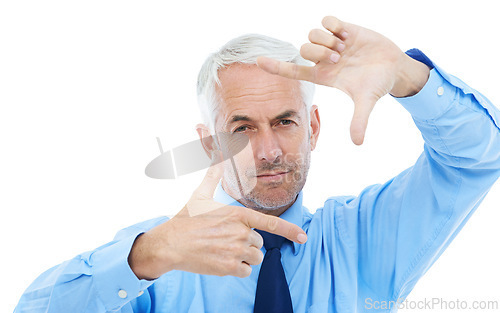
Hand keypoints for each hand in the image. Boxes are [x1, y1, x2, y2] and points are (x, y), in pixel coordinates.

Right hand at [129, 153, 307, 279]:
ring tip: (223, 250)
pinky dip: (237, 268)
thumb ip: (213, 175)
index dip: (290, 230)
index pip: (270, 223)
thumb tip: (217, 153)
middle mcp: (240, 233)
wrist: (169, 244)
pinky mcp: (228, 268)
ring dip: (244, 257)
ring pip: (254, 258)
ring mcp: (235, 251)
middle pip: (259, 243)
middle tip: (226, 240)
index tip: (303, 237)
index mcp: (238, 215)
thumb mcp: (200, 194)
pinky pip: (245, 271)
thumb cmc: (185, 219)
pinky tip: (221, 261)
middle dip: (247, 243)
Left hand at [257, 16, 428, 144]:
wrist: (393, 67)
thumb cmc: (377, 85)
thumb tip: (358, 143)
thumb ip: (359, 120)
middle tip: (339, 58)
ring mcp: (332, 43)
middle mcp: (323, 59)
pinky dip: (334, 26)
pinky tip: (347, 34)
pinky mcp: (342, 28)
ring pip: (311, 34)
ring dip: (327, 40)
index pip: (293, 71)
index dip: (276, 66)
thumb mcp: (366, 101)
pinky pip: (326, 20)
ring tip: (345, 47)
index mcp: (323, 76)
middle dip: (319, 53)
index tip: (258, 61)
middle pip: (303, 49)